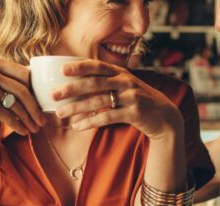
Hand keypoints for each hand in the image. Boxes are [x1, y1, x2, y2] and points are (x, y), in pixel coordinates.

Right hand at [0, 56, 45, 139]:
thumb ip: (2, 77)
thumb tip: (33, 76)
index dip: (36, 90)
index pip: (23, 74)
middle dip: (35, 108)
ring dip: (29, 119)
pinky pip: (9, 116)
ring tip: (35, 129)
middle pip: (23, 90)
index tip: (42, 104)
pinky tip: (23, 132)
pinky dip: (18, 126)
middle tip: (43, 121)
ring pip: (17, 104)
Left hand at [52, 60, 182, 140]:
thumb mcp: (126, 87)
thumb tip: (78, 87)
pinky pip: (107, 117)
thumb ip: (107, 83)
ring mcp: (131, 97)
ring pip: (98, 101)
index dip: (80, 66)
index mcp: (122, 73)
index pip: (98, 66)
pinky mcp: (134, 113)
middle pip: (94, 83)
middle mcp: (126, 82)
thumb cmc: (139, 102)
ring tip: (60, 114)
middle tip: (54, 95)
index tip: (63, 69)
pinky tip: (77, 126)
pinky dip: (90, 121)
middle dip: (72, 88)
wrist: (165, 117)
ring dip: (77, 108)